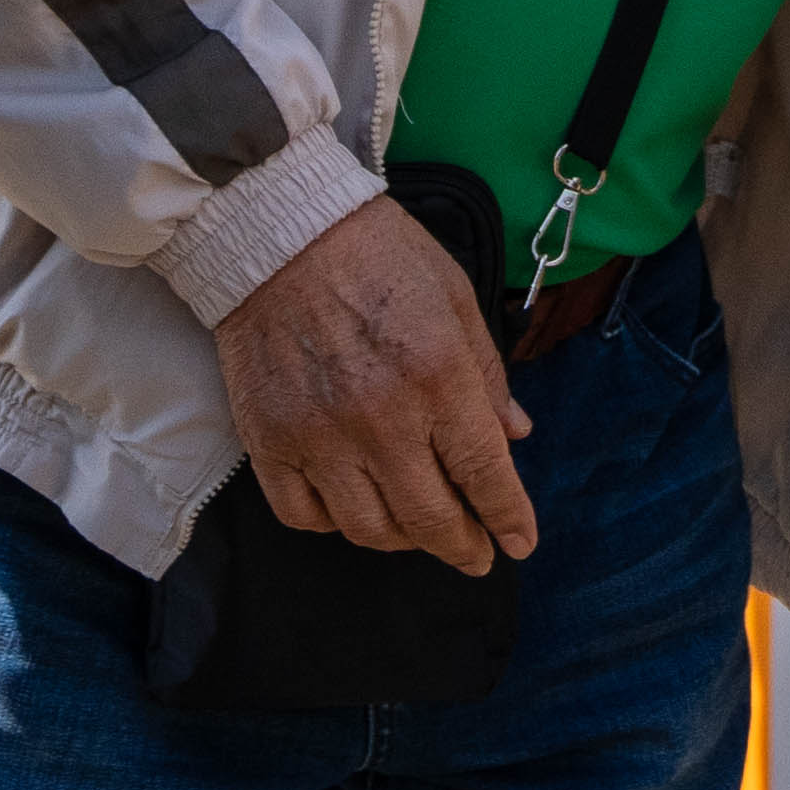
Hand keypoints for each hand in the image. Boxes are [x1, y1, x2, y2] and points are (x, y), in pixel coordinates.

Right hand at [213, 197, 535, 572]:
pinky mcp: (269, 442)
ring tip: (420, 528)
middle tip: (476, 554)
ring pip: (368, 528)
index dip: (508, 517)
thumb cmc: (380, 256)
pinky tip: (355, 508)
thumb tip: (514, 434)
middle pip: (428, 517)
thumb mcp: (457, 300)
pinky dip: (334, 524)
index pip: (484, 472)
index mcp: (438, 377)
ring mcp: (319, 436)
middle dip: (462, 546)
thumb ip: (487, 375)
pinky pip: (303, 515)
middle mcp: (380, 418)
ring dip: (403, 539)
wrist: (280, 235)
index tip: (521, 543)